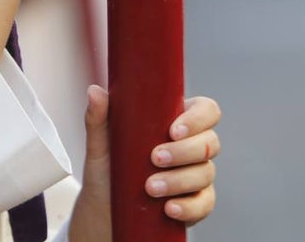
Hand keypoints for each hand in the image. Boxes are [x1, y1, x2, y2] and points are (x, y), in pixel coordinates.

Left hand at [69, 86, 220, 240]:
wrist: (102, 212)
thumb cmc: (108, 171)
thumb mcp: (100, 145)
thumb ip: (98, 118)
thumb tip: (94, 92)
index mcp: (177, 122)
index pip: (206, 110)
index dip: (198, 118)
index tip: (173, 130)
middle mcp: (192, 147)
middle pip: (210, 142)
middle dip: (183, 151)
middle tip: (155, 158)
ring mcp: (197, 176)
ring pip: (206, 173)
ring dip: (179, 180)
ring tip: (150, 188)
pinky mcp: (196, 204)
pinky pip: (204, 204)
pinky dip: (189, 207)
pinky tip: (169, 208)